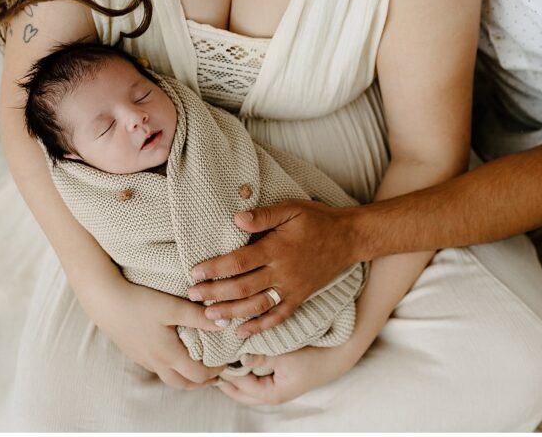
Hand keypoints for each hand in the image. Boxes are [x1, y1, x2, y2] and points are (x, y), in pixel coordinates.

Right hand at [81, 275, 226, 389]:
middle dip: (203, 380)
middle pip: (185, 384)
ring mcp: (144, 360)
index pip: (198, 375)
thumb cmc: (139, 302)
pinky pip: (158, 368)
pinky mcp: (136, 353)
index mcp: (168, 355)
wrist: (105, 301)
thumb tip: (225, 323)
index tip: (226, 359)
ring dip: (187, 376)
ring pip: (170, 378)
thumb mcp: (172, 307)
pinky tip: (176, 351)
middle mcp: (156, 363)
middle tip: (217, 368)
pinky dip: (173, 367)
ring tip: (199, 363)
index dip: (216, 371)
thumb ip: (199, 316)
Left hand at [188, 199, 356, 336]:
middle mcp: (283, 273)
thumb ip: (263, 215)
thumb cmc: (317, 220)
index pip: (239, 262)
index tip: (195, 272)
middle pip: (243, 287)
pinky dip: (259, 326)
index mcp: (277, 249)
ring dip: (231, 313)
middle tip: (192, 296)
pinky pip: (278, 317)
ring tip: (209, 316)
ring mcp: (291, 289)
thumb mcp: (292, 209)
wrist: (348, 239)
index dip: (215, 268)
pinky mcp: (299, 298)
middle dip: (215, 293)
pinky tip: (241, 331)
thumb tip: (236, 218)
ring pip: (257, 306)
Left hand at [215, 344, 359, 405]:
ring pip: (246, 386)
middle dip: (223, 379)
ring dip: (233, 374)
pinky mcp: (278, 378)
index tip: (209, 356)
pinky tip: (236, 355)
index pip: (238, 384)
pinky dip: (244, 369)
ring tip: (218, 358)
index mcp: (272, 394)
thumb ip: (261, 356)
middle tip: (207, 362)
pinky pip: (254, 377)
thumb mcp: (285, 354)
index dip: (223, 370)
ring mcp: (275, 388)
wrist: (339, 353)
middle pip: (239, 391)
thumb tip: (238, 356)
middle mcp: (271, 395)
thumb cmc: (314, 354)